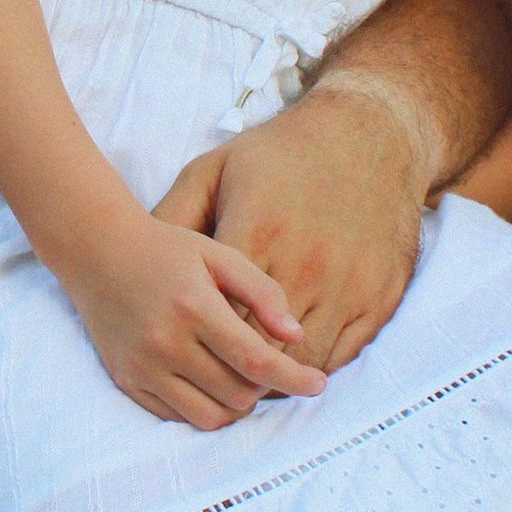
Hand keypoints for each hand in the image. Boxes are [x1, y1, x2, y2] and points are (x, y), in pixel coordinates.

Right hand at [63, 206, 322, 428]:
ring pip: (210, 416)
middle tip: (269, 367)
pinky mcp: (126, 380)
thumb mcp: (219, 255)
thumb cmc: (165, 249)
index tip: (318, 384)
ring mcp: (142, 366)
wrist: (96, 252)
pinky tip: (209, 382)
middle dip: (265, 388)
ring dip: (236, 404)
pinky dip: (202, 407)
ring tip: (240, 378)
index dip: (294, 379)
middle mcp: (165, 343)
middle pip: (237, 394)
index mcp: (193, 307)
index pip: (255, 361)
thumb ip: (262, 293)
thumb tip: (296, 336)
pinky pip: (177, 416)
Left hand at [155, 71, 436, 373]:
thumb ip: (173, 216)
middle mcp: (304, 266)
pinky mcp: (378, 298)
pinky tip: (294, 353)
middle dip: (234, 369)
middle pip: (259, 350)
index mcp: (256, 235)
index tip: (187, 348)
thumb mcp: (214, 171)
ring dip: (277, 375)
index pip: (218, 318)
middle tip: (216, 371)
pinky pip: (342, 355)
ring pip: (302, 363)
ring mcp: (346, 286)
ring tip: (253, 369)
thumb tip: (133, 264)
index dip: (200, 343)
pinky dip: (315, 363)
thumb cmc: (281, 154)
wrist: (369, 135)